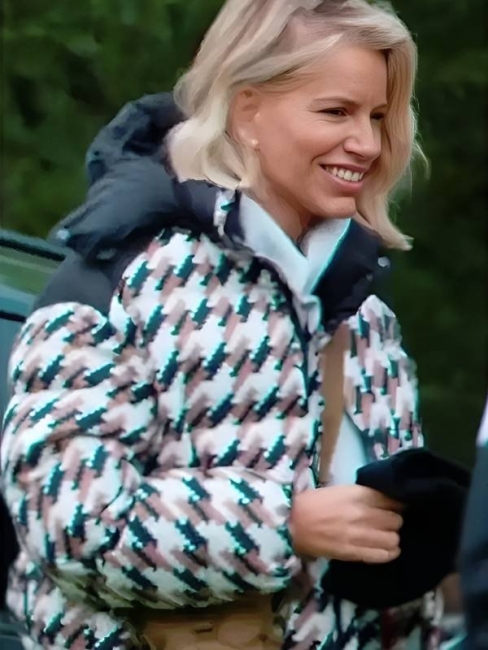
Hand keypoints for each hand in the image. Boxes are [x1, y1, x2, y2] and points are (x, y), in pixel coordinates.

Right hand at [289, 485, 403, 563]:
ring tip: (386, 538)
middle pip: (396, 520)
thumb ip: (364, 495)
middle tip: (387, 524)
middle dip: (394, 522)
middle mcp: (364, 513)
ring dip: (392, 538)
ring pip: (393, 539)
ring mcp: (360, 535)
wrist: (293, 522)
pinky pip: (382, 555)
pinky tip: (386, 550)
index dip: (397, 505)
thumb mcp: (341, 490)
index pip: (393, 500)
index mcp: (360, 494)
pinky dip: (388, 553)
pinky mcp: (354, 553)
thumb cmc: (315, 503)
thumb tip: (385, 502)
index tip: (395, 508)